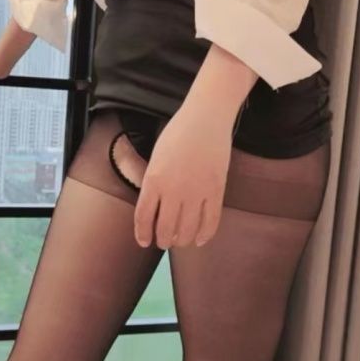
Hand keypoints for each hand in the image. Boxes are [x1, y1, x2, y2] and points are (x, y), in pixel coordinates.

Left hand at [134, 102, 232, 248]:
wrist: (206, 118)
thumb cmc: (178, 133)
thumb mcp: (156, 157)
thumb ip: (153, 183)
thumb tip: (153, 209)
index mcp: (154, 179)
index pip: (144, 217)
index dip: (143, 234)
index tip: (144, 241)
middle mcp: (174, 189)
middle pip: (165, 228)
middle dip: (162, 240)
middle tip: (163, 242)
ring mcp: (197, 191)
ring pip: (187, 230)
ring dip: (181, 240)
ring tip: (179, 241)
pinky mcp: (216, 190)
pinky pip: (210, 221)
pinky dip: (204, 235)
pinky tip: (199, 239)